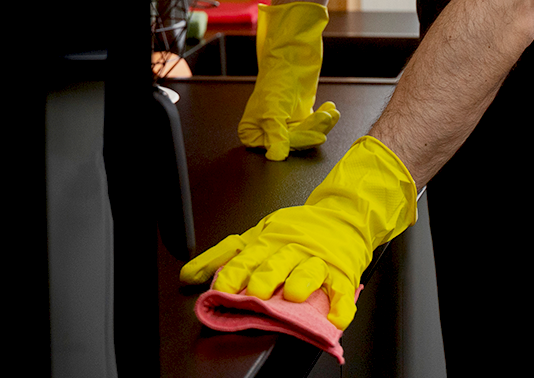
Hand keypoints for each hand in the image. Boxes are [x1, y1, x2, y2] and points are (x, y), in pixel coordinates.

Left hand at [179, 136, 417, 327]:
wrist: (343, 215)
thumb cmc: (298, 229)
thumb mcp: (257, 234)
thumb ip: (224, 256)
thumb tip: (189, 275)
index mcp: (269, 240)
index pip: (248, 257)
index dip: (234, 274)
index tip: (222, 290)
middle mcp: (292, 248)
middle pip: (277, 262)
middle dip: (266, 277)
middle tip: (257, 292)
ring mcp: (319, 259)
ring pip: (309, 270)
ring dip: (301, 282)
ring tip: (293, 295)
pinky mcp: (342, 272)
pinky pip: (342, 290)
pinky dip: (340, 305)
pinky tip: (334, 318)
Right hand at [238, 2, 341, 159]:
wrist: (293, 55)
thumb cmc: (277, 77)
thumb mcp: (272, 108)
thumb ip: (275, 134)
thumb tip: (276, 156)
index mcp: (251, 131)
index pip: (276, 147)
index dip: (296, 141)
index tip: (315, 136)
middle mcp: (266, 130)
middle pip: (293, 141)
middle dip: (313, 130)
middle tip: (325, 119)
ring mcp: (284, 124)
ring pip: (306, 135)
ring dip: (322, 124)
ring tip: (330, 112)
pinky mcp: (299, 118)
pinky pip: (314, 126)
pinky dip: (325, 119)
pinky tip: (331, 110)